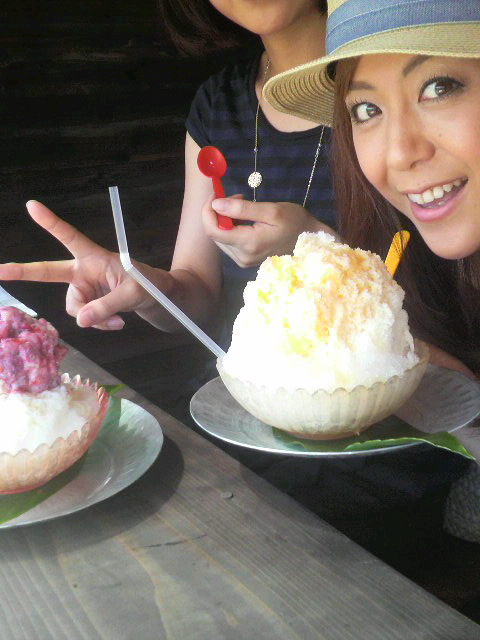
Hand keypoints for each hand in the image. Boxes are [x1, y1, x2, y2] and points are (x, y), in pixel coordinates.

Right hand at [0, 201, 170, 329]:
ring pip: (75, 309)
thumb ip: (107, 306)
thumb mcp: (133, 293)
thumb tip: (80, 320)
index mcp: (93, 257)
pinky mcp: (87, 304)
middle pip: (48, 271)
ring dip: (94, 318)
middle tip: (0, 270)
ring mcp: (83, 289)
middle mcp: (82, 272)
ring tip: (118, 319)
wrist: (154, 298)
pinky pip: (84, 319)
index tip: (32, 205)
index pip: (70, 237)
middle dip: (23, 271)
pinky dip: (98, 324)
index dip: (51, 223)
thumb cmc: (146, 285)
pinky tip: (116, 323)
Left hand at [202, 195, 336, 266]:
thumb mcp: (271, 210)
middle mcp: (243, 257)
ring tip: (242, 205)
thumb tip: (216, 205)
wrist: (310, 240)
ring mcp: (244, 261)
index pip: (213, 230)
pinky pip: (229, 243)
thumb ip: (242, 209)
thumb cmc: (294, 222)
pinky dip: (231, 227)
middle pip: (215, 234)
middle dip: (218, 212)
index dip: (207, 211)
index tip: (215, 194)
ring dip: (225, 219)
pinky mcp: (246, 260)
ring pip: (220, 238)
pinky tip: (244, 219)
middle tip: (235, 196)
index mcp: (249, 244)